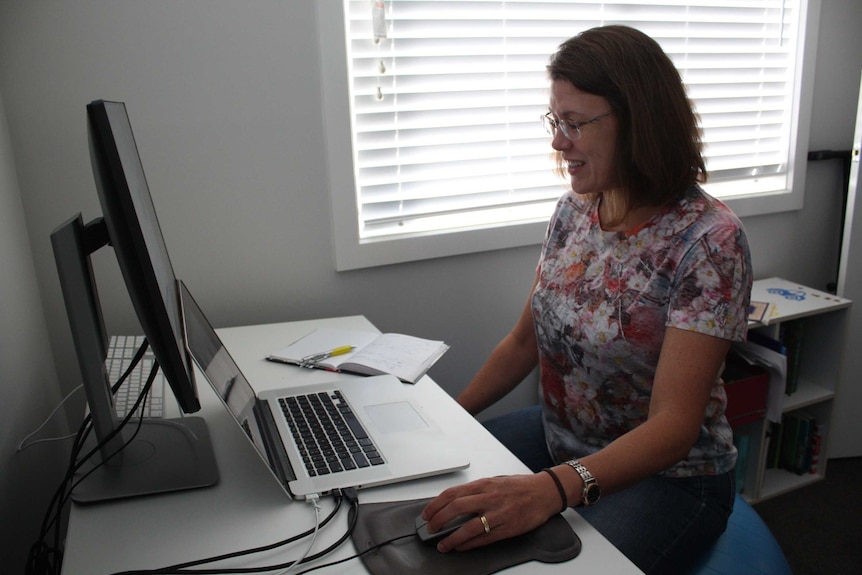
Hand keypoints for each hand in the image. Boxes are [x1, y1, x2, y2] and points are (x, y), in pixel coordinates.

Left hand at [420, 473, 561, 551]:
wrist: (545, 492)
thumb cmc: (520, 486)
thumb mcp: (494, 481)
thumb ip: (476, 491)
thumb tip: (453, 502)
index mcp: (484, 484)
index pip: (453, 493)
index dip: (436, 504)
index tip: (427, 513)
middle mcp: (490, 497)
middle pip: (456, 508)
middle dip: (439, 519)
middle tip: (431, 528)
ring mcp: (499, 514)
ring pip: (469, 527)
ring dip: (452, 538)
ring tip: (443, 545)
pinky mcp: (508, 528)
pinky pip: (484, 538)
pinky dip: (470, 544)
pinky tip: (461, 546)